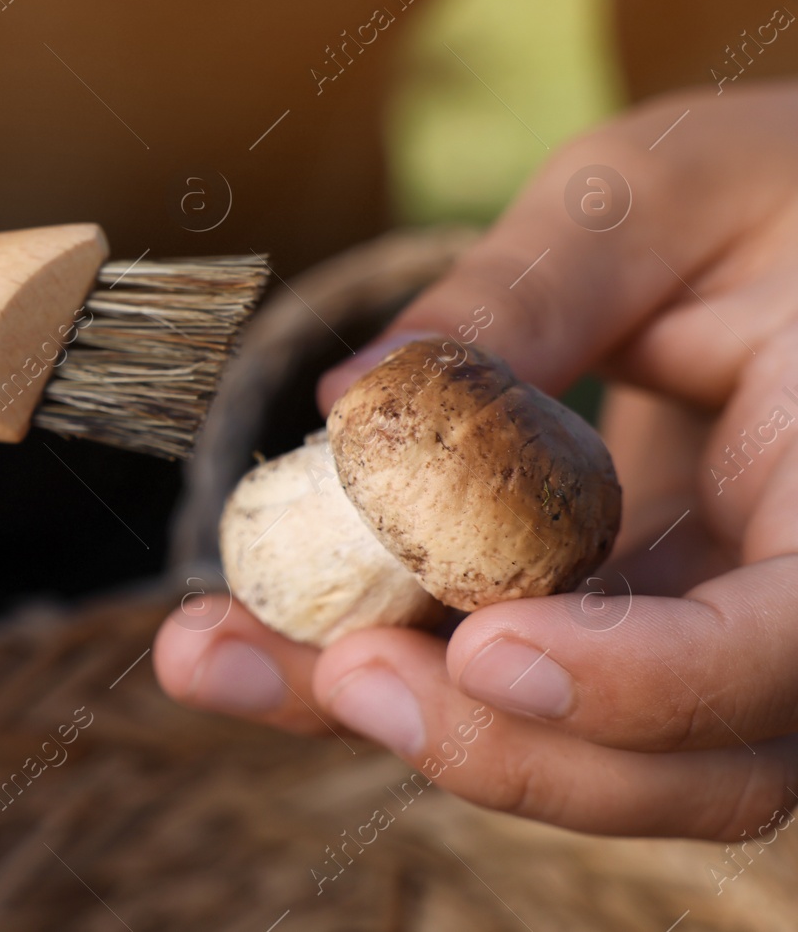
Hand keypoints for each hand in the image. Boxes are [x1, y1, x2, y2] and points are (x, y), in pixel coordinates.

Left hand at [157, 81, 797, 839]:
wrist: (795, 237)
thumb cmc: (765, 191)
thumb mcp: (662, 194)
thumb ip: (534, 289)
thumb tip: (355, 397)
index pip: (783, 650)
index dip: (645, 682)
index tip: (489, 649)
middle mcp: (797, 605)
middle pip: (688, 764)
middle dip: (500, 745)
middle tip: (337, 672)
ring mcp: (708, 641)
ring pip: (576, 753)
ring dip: (392, 720)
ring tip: (216, 655)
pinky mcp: (614, 634)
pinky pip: (501, 686)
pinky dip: (374, 667)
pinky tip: (237, 634)